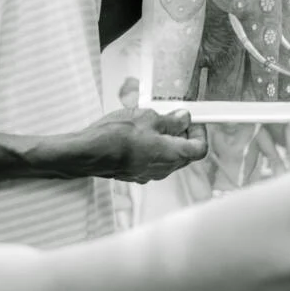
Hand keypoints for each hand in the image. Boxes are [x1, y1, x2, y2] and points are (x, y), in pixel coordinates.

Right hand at [78, 108, 207, 182]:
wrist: (90, 153)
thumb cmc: (116, 137)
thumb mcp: (149, 117)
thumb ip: (171, 120)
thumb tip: (183, 119)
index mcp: (173, 155)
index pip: (200, 148)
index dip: (199, 131)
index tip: (192, 119)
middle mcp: (164, 169)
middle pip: (185, 153)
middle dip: (183, 134)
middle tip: (173, 117)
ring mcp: (150, 173)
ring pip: (169, 157)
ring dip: (167, 140)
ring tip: (152, 122)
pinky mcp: (136, 173)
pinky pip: (153, 160)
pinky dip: (153, 147)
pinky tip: (140, 133)